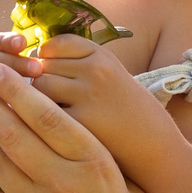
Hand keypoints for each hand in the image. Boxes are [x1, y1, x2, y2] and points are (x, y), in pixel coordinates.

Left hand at [20, 34, 165, 171]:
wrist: (156, 150)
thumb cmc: (131, 116)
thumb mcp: (113, 78)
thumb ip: (80, 67)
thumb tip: (35, 59)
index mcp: (103, 57)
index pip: (57, 43)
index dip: (46, 57)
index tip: (47, 72)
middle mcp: (95, 71)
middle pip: (43, 65)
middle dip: (39, 81)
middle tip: (48, 100)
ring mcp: (88, 96)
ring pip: (39, 87)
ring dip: (36, 101)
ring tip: (50, 116)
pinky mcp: (80, 123)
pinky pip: (43, 113)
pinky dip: (41, 122)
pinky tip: (53, 132)